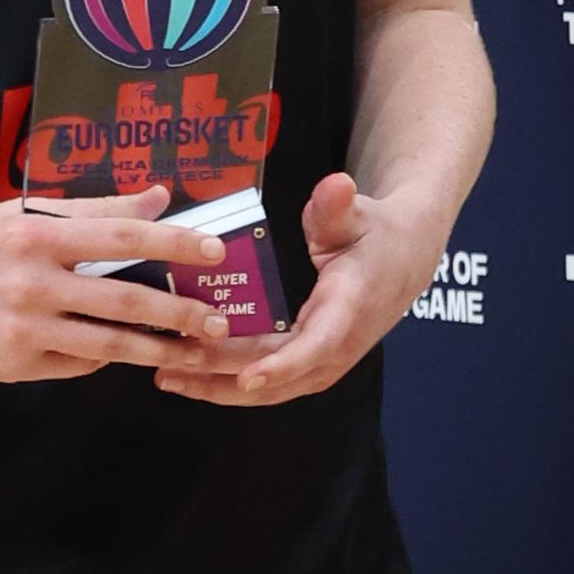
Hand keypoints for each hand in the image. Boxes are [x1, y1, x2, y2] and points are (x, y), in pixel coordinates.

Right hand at [0, 182, 238, 383]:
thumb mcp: (16, 213)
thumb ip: (89, 208)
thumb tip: (155, 196)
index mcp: (37, 231)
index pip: (123, 233)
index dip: (175, 242)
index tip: (215, 250)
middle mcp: (34, 279)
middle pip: (127, 295)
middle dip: (182, 310)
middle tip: (219, 319)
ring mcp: (25, 326)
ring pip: (109, 341)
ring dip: (158, 347)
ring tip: (192, 349)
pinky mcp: (14, 364)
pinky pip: (76, 363)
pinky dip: (102, 357)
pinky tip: (120, 353)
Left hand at [152, 171, 443, 405]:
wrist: (405, 260)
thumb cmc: (376, 234)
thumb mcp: (359, 214)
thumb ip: (339, 205)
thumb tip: (336, 185)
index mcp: (349, 307)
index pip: (317, 346)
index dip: (282, 365)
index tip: (247, 378)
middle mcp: (338, 344)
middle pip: (281, 375)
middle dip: (225, 375)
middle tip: (172, 365)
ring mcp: (326, 360)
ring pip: (273, 389)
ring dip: (220, 387)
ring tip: (168, 378)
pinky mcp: (314, 363)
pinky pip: (272, 382)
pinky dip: (231, 383)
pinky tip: (192, 377)